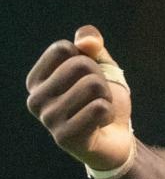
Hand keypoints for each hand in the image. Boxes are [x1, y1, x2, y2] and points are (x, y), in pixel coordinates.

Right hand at [26, 25, 133, 170]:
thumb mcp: (101, 64)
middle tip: (98, 96)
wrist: (116, 137)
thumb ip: (92, 44)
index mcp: (36, 80)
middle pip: (80, 65)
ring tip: (99, 109)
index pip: (63, 48)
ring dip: (107, 96)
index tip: (87, 77)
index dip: (87, 58)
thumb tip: (86, 40)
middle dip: (100, 78)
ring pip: (92, 85)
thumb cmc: (102, 98)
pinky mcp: (64, 137)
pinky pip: (98, 107)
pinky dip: (109, 112)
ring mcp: (47, 120)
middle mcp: (34, 99)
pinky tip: (100, 124)